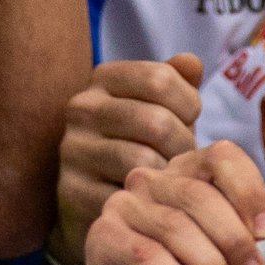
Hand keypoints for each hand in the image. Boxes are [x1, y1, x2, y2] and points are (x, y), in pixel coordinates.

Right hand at [55, 53, 208, 264]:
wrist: (93, 202)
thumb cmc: (139, 147)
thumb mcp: (159, 110)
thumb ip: (176, 84)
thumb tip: (192, 62)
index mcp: (104, 78)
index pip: (160, 79)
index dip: (189, 105)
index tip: (189, 123)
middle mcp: (82, 108)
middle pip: (157, 122)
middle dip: (183, 147)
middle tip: (183, 162)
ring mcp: (73, 150)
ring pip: (143, 161)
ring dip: (169, 177)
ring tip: (169, 182)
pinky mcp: (72, 192)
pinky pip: (128, 195)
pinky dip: (149, 202)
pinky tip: (152, 202)